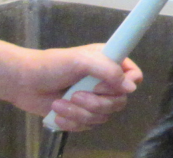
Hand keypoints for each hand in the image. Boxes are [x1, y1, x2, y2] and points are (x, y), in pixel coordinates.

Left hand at [7, 43, 142, 131]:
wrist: (25, 82)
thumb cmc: (52, 65)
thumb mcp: (82, 60)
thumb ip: (109, 70)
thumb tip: (131, 88)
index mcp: (111, 62)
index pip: (134, 76)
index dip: (123, 84)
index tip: (101, 85)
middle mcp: (106, 81)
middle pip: (120, 101)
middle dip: (95, 103)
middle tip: (76, 95)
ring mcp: (95, 99)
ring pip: (103, 116)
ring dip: (79, 112)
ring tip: (60, 103)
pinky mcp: (82, 114)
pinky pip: (88, 125)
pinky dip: (71, 121)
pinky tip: (58, 111)